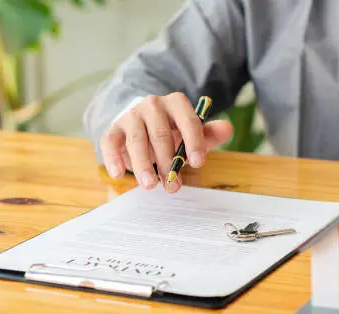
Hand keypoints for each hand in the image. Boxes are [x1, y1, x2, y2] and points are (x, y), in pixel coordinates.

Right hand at [100, 92, 232, 191]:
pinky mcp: (114, 128)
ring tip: (150, 185)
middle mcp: (153, 105)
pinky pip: (110, 141)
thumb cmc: (173, 130)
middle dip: (168, 162)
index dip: (194, 142)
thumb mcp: (193, 131)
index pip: (188, 121)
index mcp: (177, 103)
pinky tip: (119, 174)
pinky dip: (114, 158)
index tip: (197, 164)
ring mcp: (132, 116)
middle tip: (173, 185)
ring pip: (137, 140)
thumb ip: (209, 133)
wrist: (143, 121)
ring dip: (144, 164)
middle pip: (161, 134)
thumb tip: (228, 129)